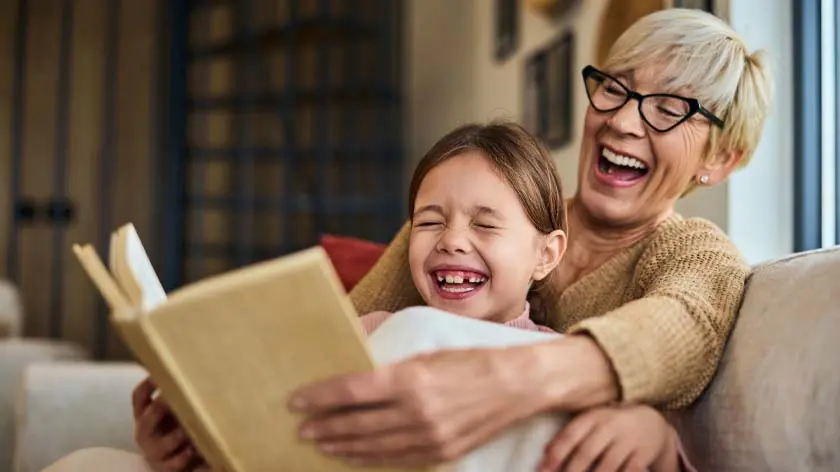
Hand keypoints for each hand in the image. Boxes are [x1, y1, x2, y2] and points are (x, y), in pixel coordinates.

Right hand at [132, 377, 208, 471]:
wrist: (172, 461)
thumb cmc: (175, 428)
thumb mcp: (172, 410)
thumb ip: (178, 396)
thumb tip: (197, 368)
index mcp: (145, 414)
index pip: (139, 396)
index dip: (148, 383)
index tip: (161, 372)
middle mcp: (145, 432)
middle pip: (147, 419)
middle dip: (161, 407)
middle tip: (174, 397)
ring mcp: (154, 451)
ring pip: (161, 444)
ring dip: (176, 437)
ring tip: (189, 430)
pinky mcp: (165, 468)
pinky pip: (173, 464)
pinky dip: (184, 457)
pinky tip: (194, 450)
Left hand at [288, 347, 543, 466]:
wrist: (517, 384)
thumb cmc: (471, 359)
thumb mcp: (427, 350)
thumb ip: (390, 361)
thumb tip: (356, 359)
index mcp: (410, 377)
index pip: (351, 390)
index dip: (319, 397)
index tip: (297, 400)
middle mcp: (417, 410)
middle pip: (356, 422)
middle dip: (324, 425)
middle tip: (301, 427)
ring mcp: (429, 436)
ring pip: (372, 446)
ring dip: (341, 445)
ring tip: (320, 443)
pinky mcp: (441, 451)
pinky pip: (396, 459)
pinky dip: (370, 458)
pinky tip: (353, 455)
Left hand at [538, 404, 678, 471]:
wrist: (650, 422)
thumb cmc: (609, 426)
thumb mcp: (592, 423)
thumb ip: (570, 436)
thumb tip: (545, 456)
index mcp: (593, 417)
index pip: (571, 434)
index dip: (556, 453)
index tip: (542, 469)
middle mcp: (610, 426)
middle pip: (587, 452)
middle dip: (571, 471)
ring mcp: (628, 441)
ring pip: (607, 466)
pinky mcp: (643, 455)